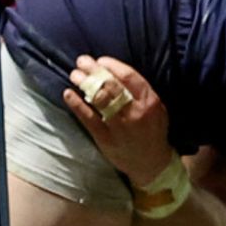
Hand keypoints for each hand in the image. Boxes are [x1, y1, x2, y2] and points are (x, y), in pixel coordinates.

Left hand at [61, 55, 175, 186]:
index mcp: (149, 101)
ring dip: (84, 84)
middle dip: (94, 70)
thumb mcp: (157, 109)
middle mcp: (134, 111)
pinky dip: (77, 105)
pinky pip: (89, 118)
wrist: (151, 164)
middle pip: (111, 85)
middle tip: (82, 61)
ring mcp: (119, 126)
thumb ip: (141, 92)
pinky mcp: (105, 138)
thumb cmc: (152, 132)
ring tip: (74, 74)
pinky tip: (68, 94)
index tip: (101, 60)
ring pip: (99, 99)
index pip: (128, 76)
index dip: (112, 65)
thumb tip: (116, 73)